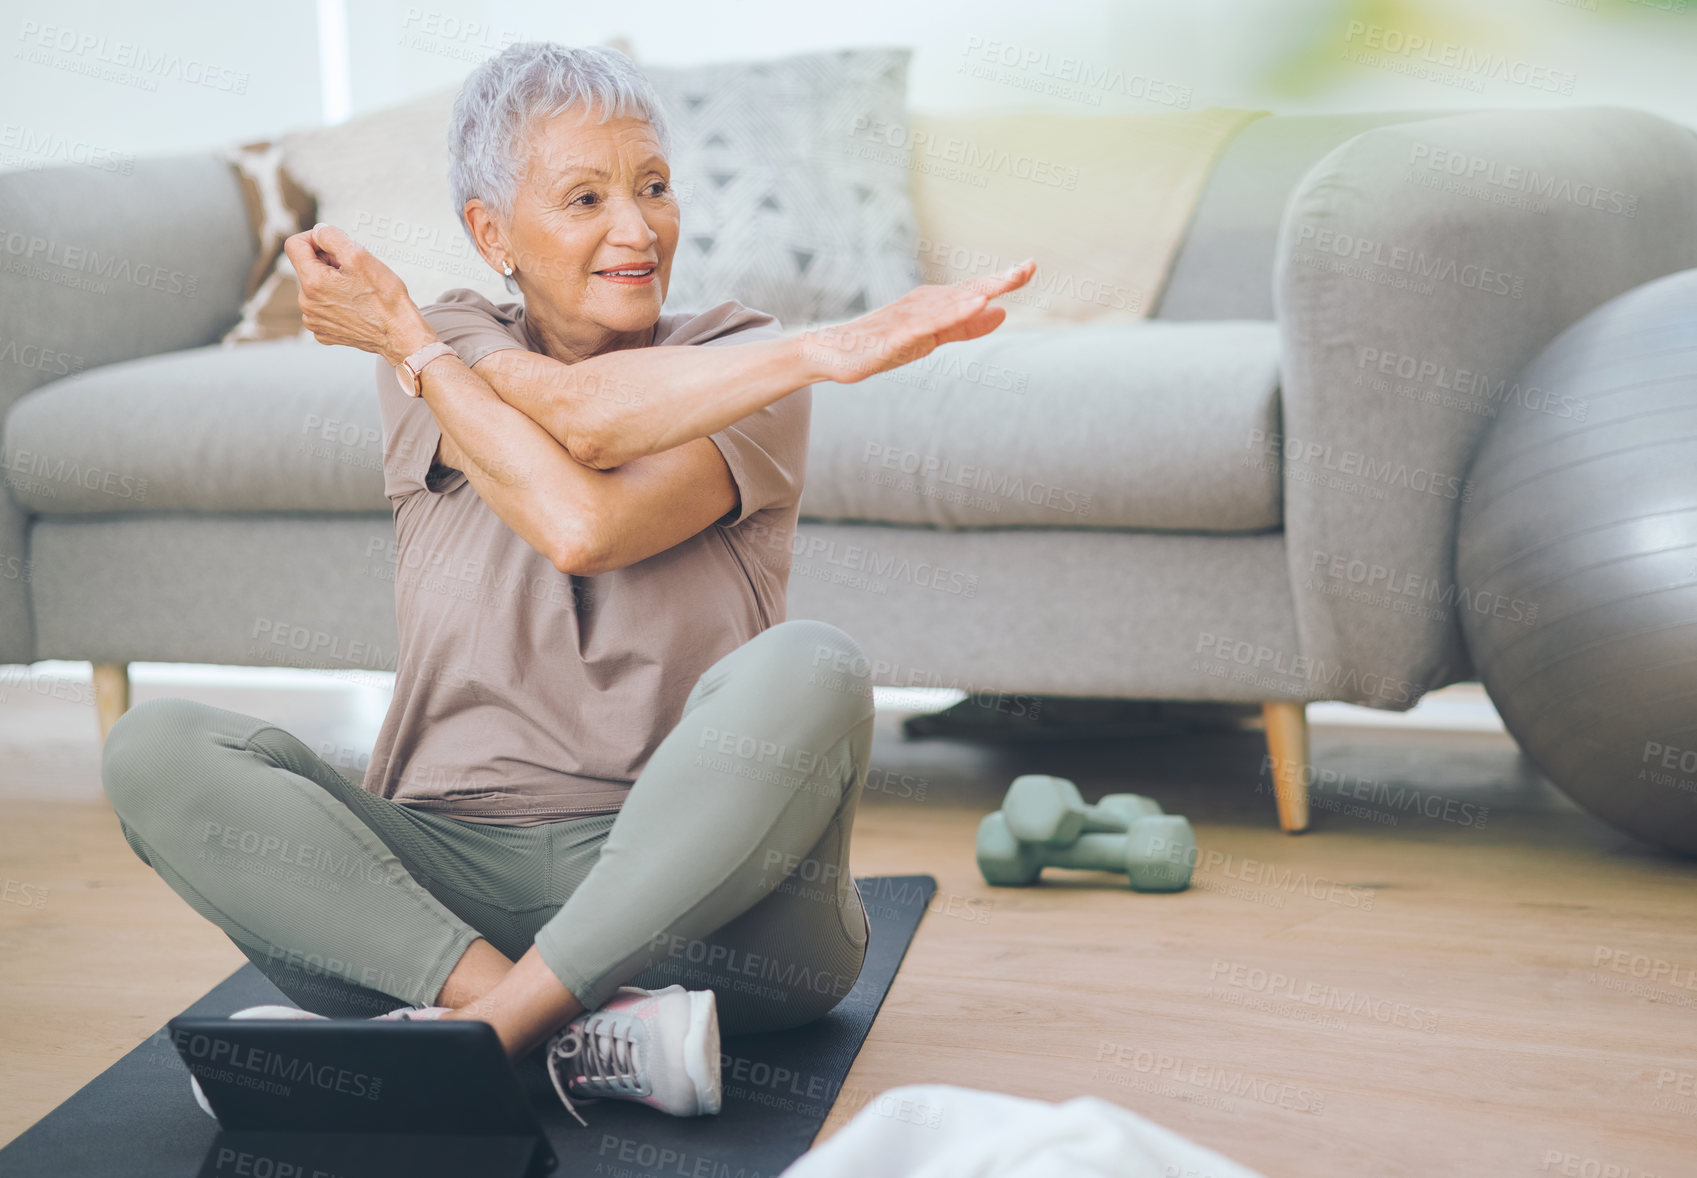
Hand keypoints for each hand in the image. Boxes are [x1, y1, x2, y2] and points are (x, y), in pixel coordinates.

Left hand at [283, 223, 437, 365]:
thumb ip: (331, 236)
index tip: (334, 244)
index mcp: (312, 282)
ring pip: (315, 286)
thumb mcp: (360, 255)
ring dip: (332, 281)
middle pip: (307, 266)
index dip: (314, 238)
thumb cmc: (386, 299)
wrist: (401, 335)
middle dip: (328, 262)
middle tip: (356, 272)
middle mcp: (306, 303)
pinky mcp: (323, 331)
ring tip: (357, 290)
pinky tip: (355, 306)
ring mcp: (314, 320)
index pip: (294, 245)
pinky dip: (335, 301)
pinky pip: (322, 306)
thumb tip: (318, 232)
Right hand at [797, 260, 1035, 384]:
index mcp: (936, 303)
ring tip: (1009, 281)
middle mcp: (926, 303)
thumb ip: (966, 326)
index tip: (1030, 268)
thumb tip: (1001, 312)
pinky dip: (955, 311)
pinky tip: (975, 303)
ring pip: (953, 303)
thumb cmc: (881, 344)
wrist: (833, 352)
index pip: (976, 290)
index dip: (1004, 279)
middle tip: (1030, 267)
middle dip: (1000, 279)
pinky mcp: (899, 333)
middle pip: (969, 289)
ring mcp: (912, 316)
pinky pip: (932, 322)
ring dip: (981, 290)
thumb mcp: (932, 337)